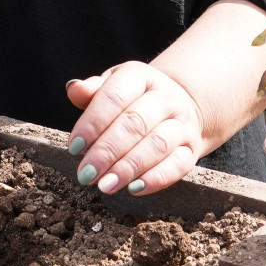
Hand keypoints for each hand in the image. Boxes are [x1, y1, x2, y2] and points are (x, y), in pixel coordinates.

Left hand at [64, 62, 212, 197]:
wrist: (182, 104)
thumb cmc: (135, 98)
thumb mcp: (114, 86)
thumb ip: (92, 91)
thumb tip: (73, 89)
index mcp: (141, 77)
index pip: (115, 96)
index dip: (93, 122)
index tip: (74, 147)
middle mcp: (166, 98)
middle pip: (135, 123)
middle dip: (107, 151)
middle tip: (86, 173)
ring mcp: (182, 123)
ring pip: (157, 145)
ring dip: (128, 168)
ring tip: (105, 185)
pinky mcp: (192, 149)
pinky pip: (178, 165)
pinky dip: (156, 179)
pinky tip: (133, 189)